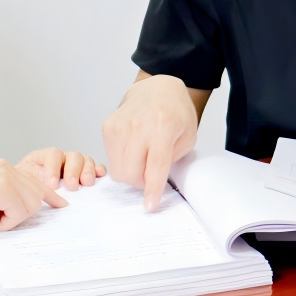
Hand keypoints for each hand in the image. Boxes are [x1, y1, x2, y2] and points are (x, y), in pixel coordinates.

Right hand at [0, 156, 66, 230]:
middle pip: (36, 192)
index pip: (32, 178)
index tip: (59, 203)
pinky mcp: (1, 188)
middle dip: (25, 212)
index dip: (48, 194)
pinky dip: (3, 224)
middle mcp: (4, 166)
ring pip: (30, 204)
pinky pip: (17, 213)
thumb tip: (4, 211)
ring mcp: (4, 174)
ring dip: (11, 219)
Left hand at [20, 147, 106, 190]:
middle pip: (73, 156)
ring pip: (85, 160)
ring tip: (86, 183)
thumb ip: (32, 183)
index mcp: (44, 158)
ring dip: (87, 171)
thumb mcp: (25, 184)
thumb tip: (41, 188)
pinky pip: (96, 167)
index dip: (53, 168)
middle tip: (71, 186)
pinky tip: (100, 174)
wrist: (27, 196)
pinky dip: (98, 169)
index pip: (53, 154)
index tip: (52, 185)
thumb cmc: (27, 190)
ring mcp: (75, 165)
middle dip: (73, 171)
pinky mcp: (85, 174)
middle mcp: (62, 159)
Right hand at [102, 74, 199, 210]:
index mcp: (163, 127)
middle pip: (131, 172)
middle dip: (141, 183)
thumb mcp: (187, 137)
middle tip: (150, 175)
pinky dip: (122, 161)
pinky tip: (133, 149)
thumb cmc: (176, 114)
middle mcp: (138, 125)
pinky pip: (110, 159)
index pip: (155, 166)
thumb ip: (172, 161)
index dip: (152, 189)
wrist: (158, 89)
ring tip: (143, 159)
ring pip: (118, 169)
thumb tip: (155, 185)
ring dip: (131, 173)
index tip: (150, 206)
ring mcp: (120, 125)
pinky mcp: (108, 126)